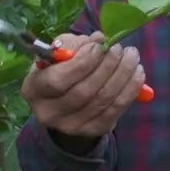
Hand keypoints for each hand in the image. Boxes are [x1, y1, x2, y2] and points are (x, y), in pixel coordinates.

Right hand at [21, 31, 145, 141]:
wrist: (66, 99)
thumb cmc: (62, 67)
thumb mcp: (61, 51)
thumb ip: (76, 44)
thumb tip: (100, 40)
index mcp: (33, 89)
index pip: (56, 81)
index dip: (82, 62)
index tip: (99, 45)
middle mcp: (48, 113)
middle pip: (83, 92)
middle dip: (107, 66)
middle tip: (120, 48)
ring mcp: (71, 126)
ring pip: (103, 100)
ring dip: (123, 75)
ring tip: (131, 56)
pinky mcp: (93, 130)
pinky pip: (116, 109)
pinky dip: (131, 89)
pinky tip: (136, 72)